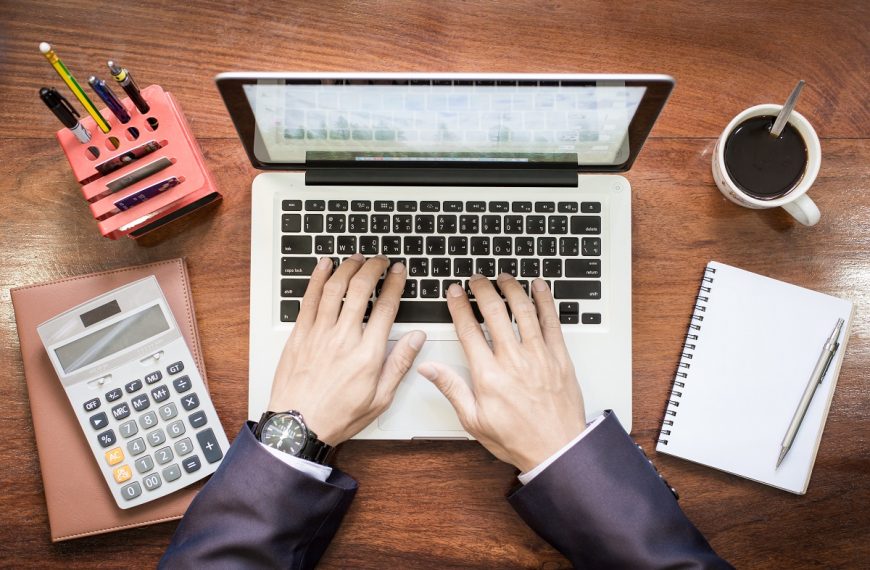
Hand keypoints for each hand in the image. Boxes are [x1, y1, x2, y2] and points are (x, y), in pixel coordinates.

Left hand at [268, 254, 425, 445]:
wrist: (298, 426)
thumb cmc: (337, 416)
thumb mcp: (380, 398)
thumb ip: (399, 364)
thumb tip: (416, 339)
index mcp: (368, 354)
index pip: (386, 307)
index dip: (394, 283)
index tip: (399, 271)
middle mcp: (343, 338)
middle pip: (360, 289)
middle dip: (373, 268)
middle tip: (379, 260)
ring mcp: (319, 333)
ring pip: (335, 288)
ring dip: (347, 268)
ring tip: (357, 259)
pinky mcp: (299, 334)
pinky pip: (309, 298)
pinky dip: (318, 278)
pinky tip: (324, 266)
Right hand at [418, 274, 585, 472]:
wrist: (557, 450)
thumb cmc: (517, 439)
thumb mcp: (474, 420)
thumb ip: (451, 388)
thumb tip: (428, 368)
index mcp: (488, 375)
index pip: (469, 329)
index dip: (458, 306)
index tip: (454, 292)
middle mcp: (513, 360)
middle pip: (494, 312)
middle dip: (482, 290)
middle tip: (476, 279)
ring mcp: (538, 356)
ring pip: (523, 310)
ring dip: (511, 288)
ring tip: (503, 277)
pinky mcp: (559, 357)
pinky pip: (552, 321)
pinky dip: (544, 300)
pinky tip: (538, 286)